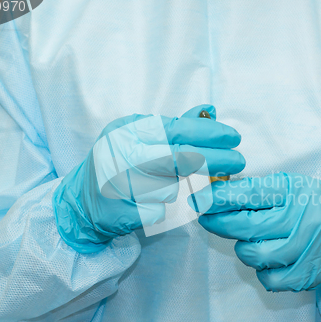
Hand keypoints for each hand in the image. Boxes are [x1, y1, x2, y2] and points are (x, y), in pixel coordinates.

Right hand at [53, 105, 244, 252]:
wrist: (82, 202)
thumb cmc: (117, 164)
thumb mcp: (141, 138)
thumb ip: (175, 125)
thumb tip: (209, 110)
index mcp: (127, 130)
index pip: (177, 128)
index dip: (209, 133)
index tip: (233, 137)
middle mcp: (122, 153)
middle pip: (181, 156)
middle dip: (215, 159)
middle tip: (238, 161)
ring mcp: (121, 184)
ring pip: (172, 186)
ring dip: (180, 186)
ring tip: (174, 183)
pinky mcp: (124, 211)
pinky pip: (161, 209)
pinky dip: (165, 206)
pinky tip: (154, 201)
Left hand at [188, 172, 320, 291]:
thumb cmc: (312, 205)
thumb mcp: (289, 187)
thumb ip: (256, 191)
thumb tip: (215, 196)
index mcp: (295, 192)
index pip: (250, 194)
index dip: (219, 198)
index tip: (199, 201)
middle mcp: (301, 219)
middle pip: (246, 226)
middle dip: (219, 223)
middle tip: (207, 219)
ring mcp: (305, 249)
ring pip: (253, 253)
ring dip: (244, 248)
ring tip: (253, 239)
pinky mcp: (306, 274)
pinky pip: (267, 278)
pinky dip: (261, 270)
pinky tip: (269, 258)